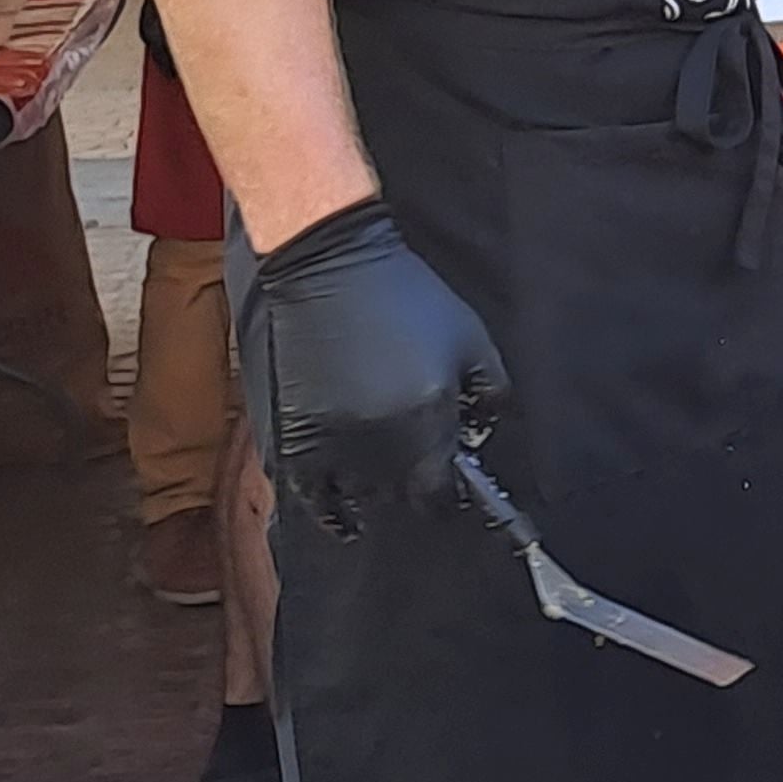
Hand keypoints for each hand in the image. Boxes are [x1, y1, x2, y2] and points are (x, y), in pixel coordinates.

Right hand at [251, 198, 509, 538]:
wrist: (328, 266)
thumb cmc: (407, 298)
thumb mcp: (471, 339)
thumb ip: (491, 395)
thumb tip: (481, 437)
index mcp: (427, 417)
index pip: (439, 493)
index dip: (448, 497)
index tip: (452, 491)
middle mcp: (379, 441)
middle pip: (400, 496)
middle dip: (413, 486)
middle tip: (417, 470)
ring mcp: (330, 443)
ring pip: (357, 496)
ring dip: (373, 491)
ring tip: (382, 479)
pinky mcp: (290, 437)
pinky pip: (310, 495)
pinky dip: (329, 508)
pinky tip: (344, 515)